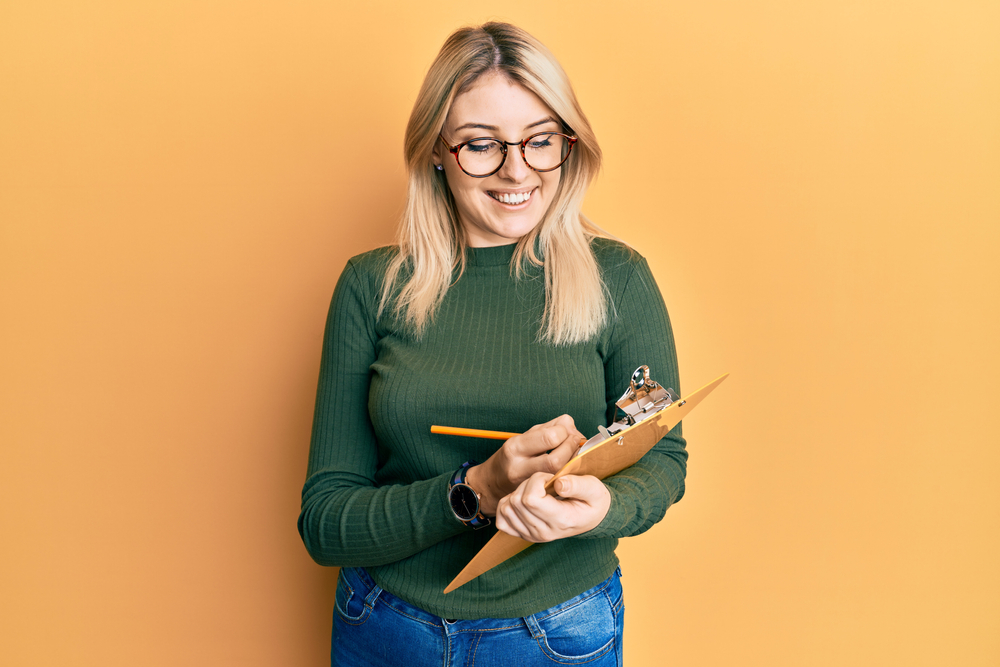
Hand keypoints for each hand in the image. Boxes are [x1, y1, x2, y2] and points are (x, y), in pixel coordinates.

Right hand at [466, 415, 583, 515]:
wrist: (491, 484)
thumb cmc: (513, 456)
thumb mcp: (525, 436)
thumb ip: (549, 427)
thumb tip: (571, 427)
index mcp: (516, 447)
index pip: (549, 437)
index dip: (565, 432)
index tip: (568, 431)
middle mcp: (519, 467)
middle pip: (556, 460)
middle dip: (571, 449)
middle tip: (576, 443)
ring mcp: (527, 484)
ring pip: (559, 474)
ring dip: (573, 461)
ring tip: (573, 454)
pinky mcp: (535, 495)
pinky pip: (557, 483)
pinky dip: (569, 473)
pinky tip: (570, 467)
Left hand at [495, 472, 610, 542]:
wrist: (592, 518)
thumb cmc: (593, 501)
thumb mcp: (594, 489)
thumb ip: (578, 485)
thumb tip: (559, 483)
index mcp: (560, 521)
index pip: (530, 499)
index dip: (536, 480)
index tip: (550, 477)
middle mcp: (543, 532)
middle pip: (517, 501)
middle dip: (528, 483)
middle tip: (545, 482)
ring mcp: (532, 535)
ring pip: (506, 508)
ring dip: (517, 492)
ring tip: (536, 490)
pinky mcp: (523, 534)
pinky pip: (502, 519)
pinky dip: (508, 505)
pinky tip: (524, 500)